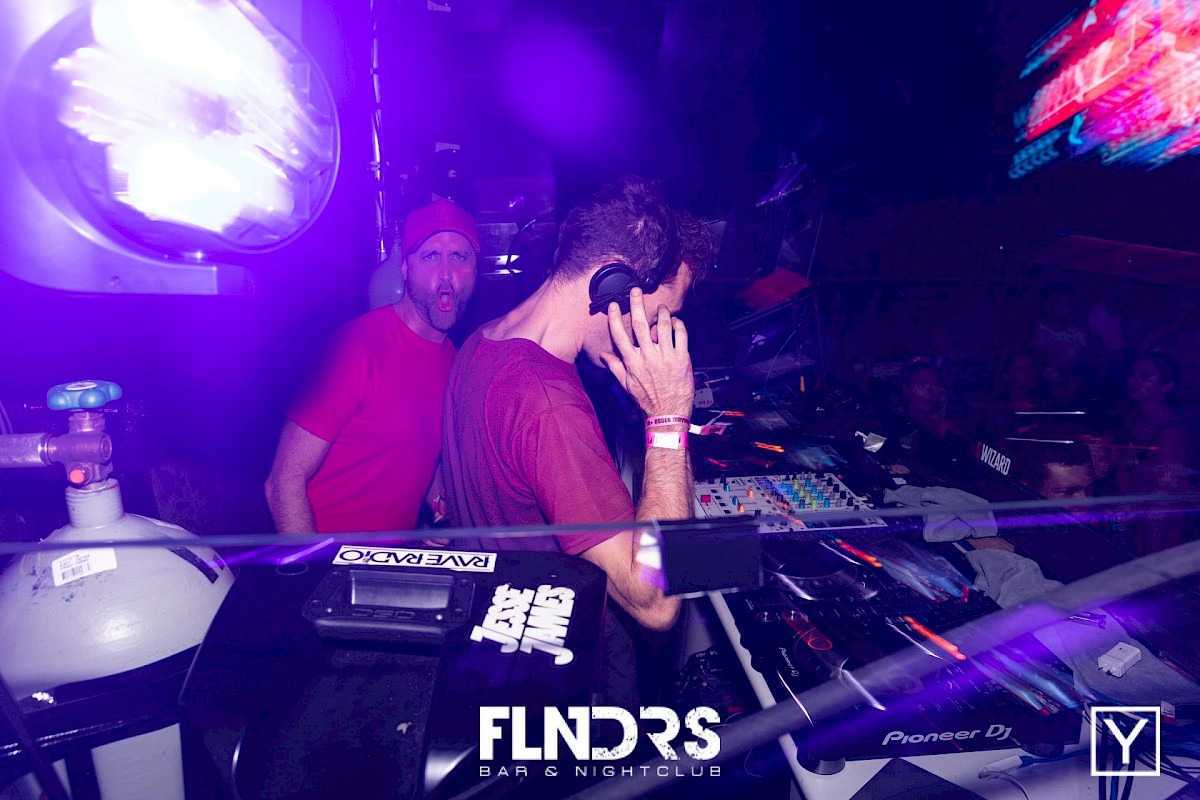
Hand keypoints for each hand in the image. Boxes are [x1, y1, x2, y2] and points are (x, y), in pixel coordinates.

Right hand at [598, 288, 693, 417]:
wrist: (668, 413)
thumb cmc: (647, 400)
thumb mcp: (626, 385)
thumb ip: (615, 367)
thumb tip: (603, 355)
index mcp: (632, 362)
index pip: (620, 336)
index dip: (615, 318)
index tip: (614, 305)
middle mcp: (648, 357)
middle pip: (640, 325)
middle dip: (636, 305)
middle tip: (635, 291)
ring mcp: (666, 356)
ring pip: (662, 326)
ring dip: (662, 313)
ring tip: (661, 307)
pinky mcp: (682, 358)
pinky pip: (680, 335)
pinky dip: (678, 324)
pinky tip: (675, 321)